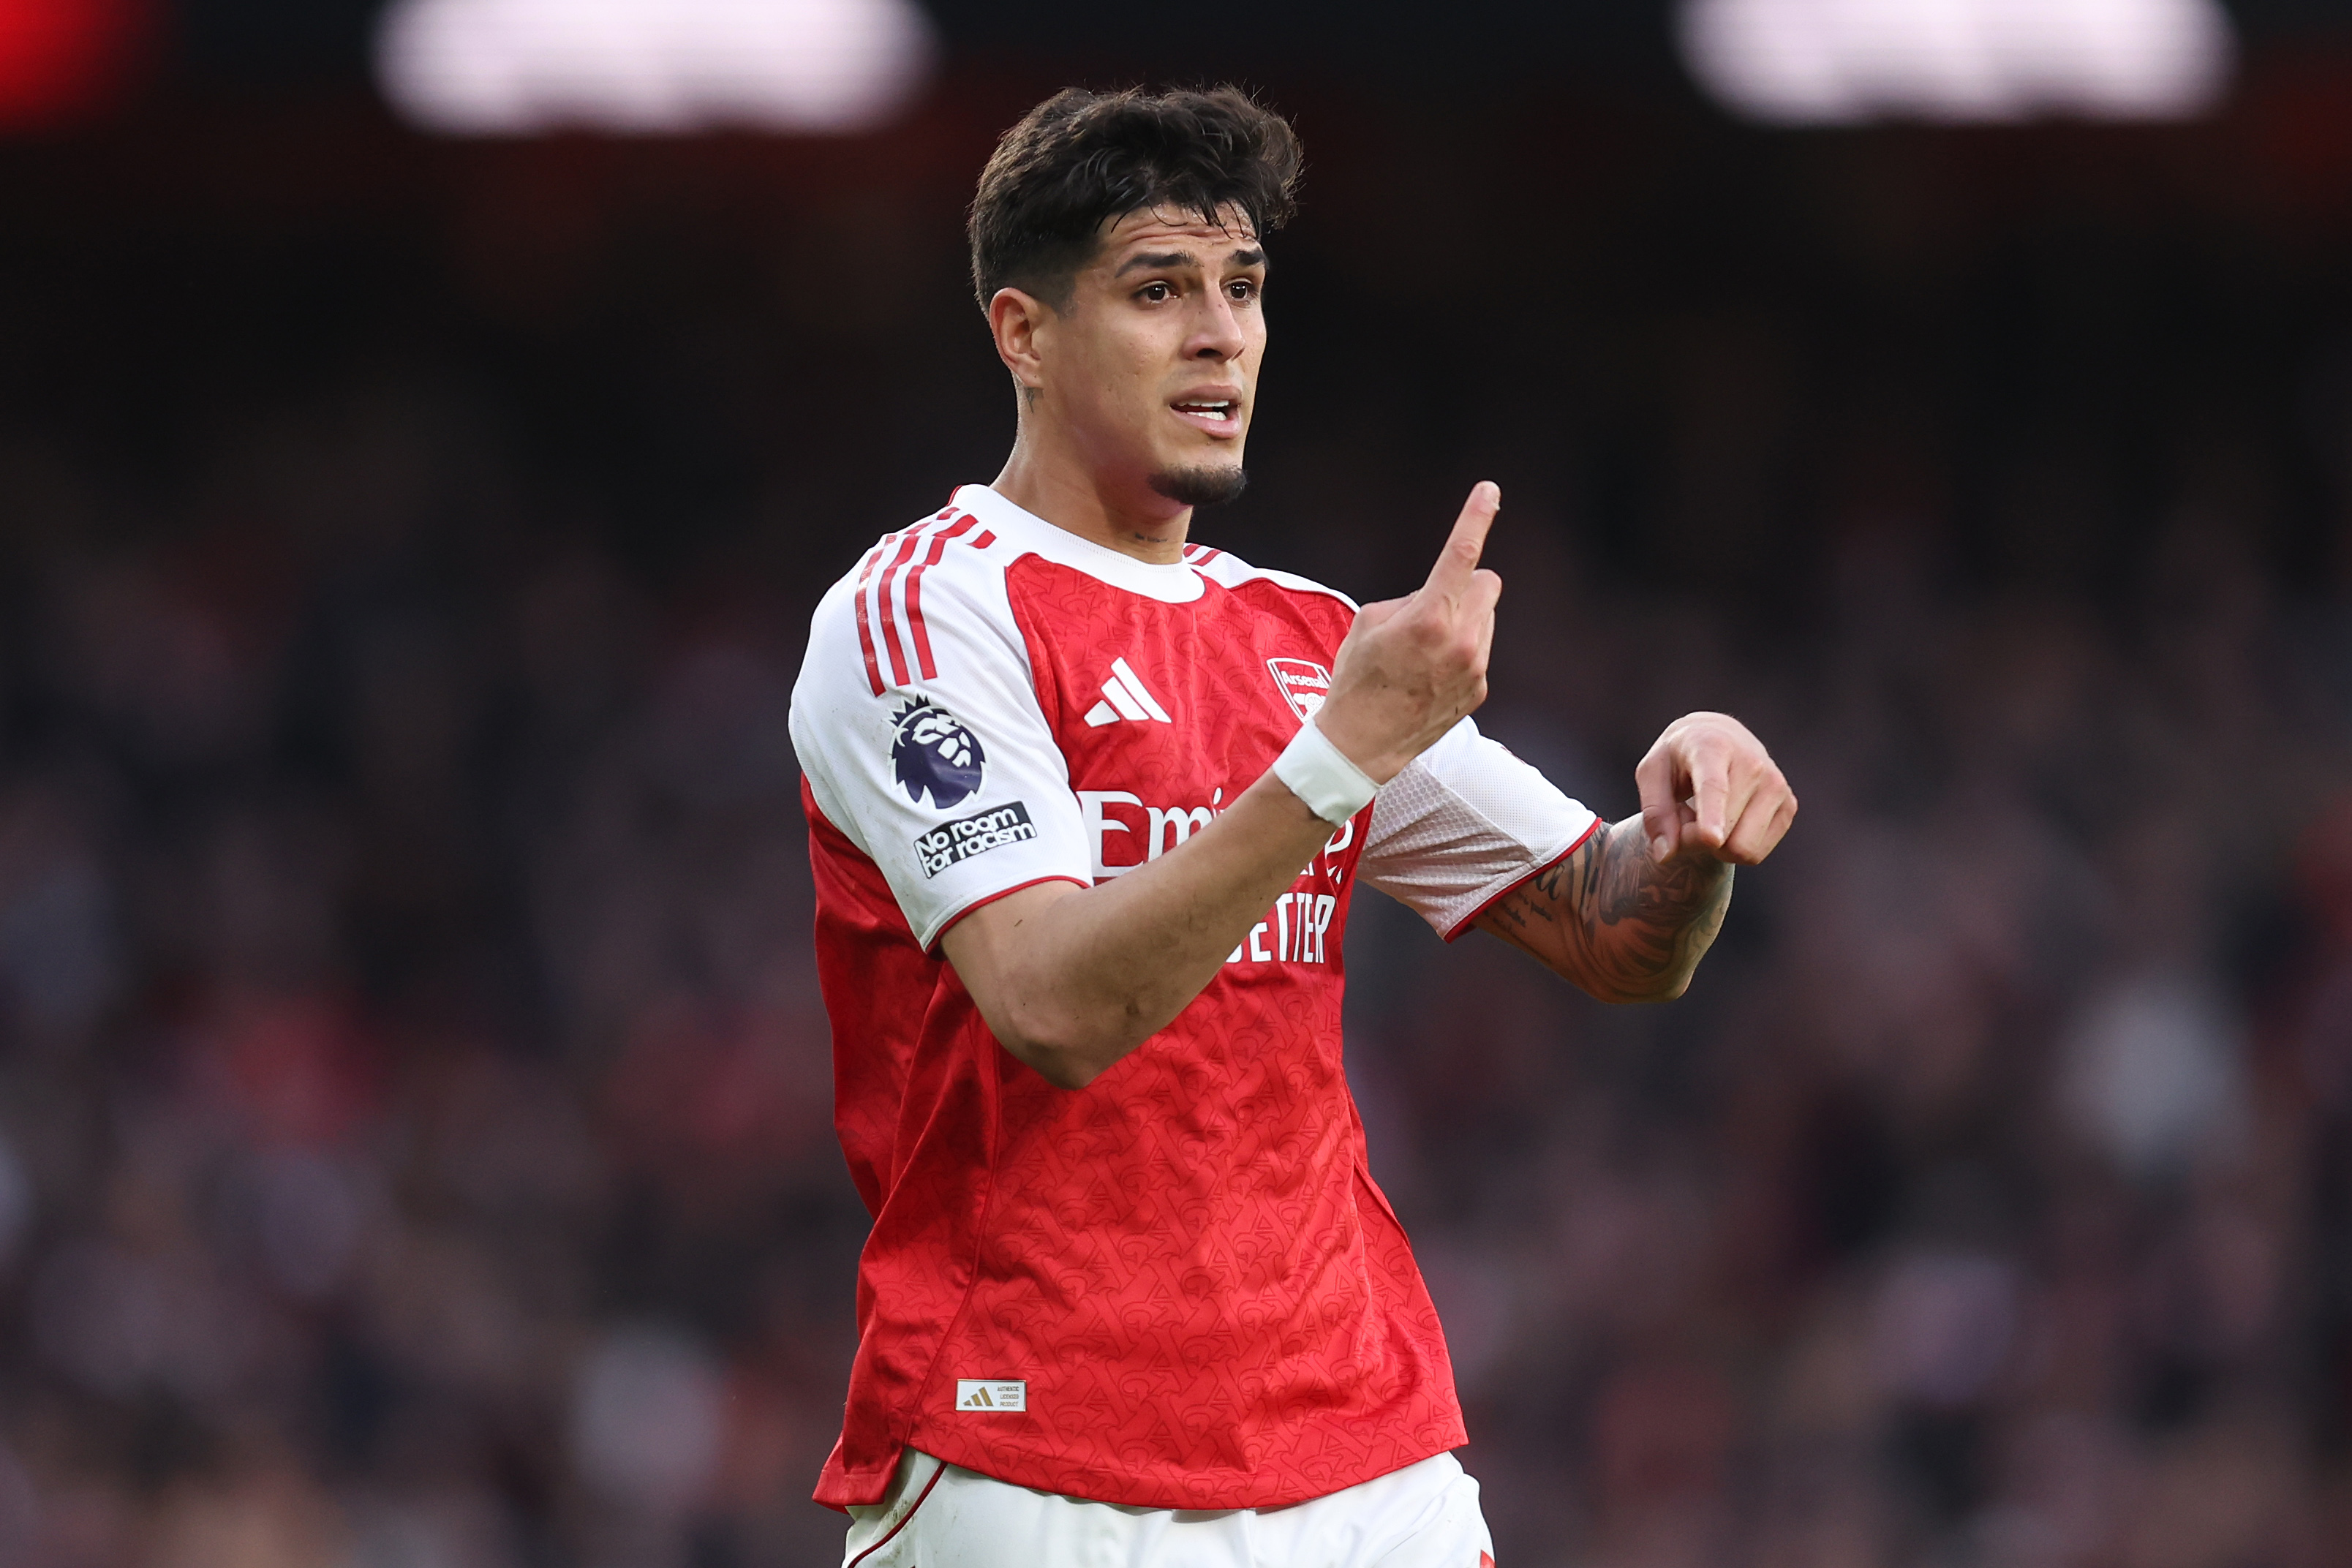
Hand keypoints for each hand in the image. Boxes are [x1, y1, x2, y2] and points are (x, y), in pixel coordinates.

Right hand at [1315, 482, 1502, 782]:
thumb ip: (1412, 599)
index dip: (1476, 517)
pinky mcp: (1480, 689)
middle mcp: (1461, 640)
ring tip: (1425, 650)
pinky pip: (1480, 650)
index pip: (1461, 554)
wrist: (1359, 745)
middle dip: (1466, 585)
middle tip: (1433, 606)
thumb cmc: (1357, 678)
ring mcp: (1475, 667)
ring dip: (1464, 620)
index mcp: (1429, 616)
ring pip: (1486, 617)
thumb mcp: (1369, 622)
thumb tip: (1438, 596)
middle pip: (1488, 583)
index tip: (1489, 490)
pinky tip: (1431, 674)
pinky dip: (1461, 651)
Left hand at [1635, 713, 1795, 865]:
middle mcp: (1753, 763)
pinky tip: (1730, 821)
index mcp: (1713, 748)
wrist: (1719, 738)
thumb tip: (1666, 854)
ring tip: (1708, 818)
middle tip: (1685, 818)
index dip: (1712, 815)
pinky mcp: (1789, 805)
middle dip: (1695, 839)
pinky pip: (1756, 854)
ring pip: (1743, 849)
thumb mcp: (1652, 774)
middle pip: (1724, 834)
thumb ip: (1655, 813)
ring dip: (1717, 846)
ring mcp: (1776, 785)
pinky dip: (1735, 847)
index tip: (1710, 838)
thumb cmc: (1679, 759)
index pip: (1714, 787)